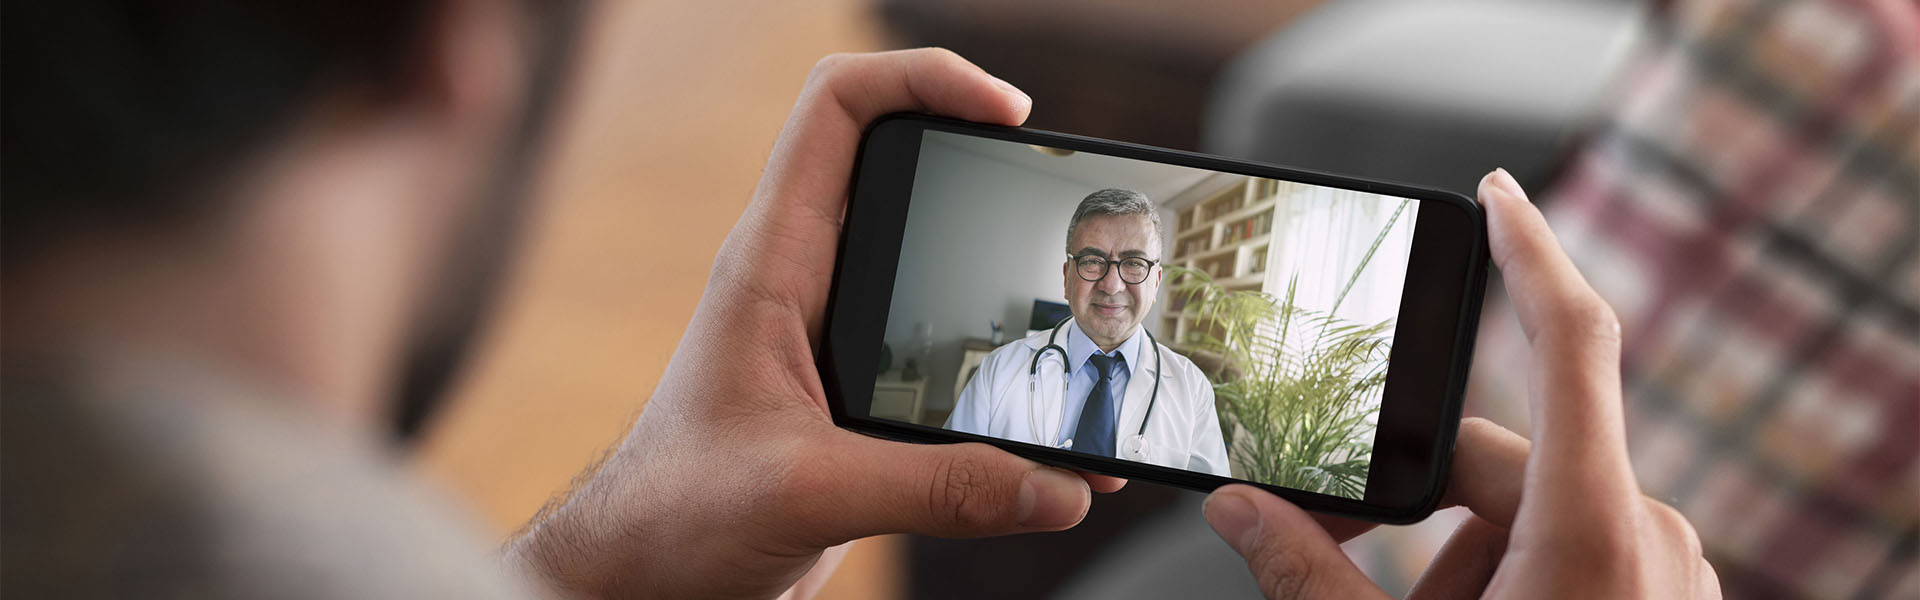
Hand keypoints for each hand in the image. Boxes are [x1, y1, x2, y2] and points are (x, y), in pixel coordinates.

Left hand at [501, 49, 1125, 598]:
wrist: (641, 578)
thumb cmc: (674, 519)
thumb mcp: (808, 495)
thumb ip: (935, 490)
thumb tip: (1055, 489)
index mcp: (772, 265)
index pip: (839, 109)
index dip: (923, 78)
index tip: (1006, 110)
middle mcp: (806, 282)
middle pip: (902, 167)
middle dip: (984, 162)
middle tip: (1058, 188)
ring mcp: (836, 336)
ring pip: (932, 263)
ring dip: (1003, 275)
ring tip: (1083, 300)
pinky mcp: (860, 397)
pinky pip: (946, 358)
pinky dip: (1005, 378)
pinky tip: (1054, 438)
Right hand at [1201, 169, 1718, 597]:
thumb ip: (1306, 573)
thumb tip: (1230, 505)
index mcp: (1595, 529)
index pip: (1571, 340)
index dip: (1529, 250)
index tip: (1491, 190)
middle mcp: (1646, 533)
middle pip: (1501, 455)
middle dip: (1406, 499)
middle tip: (1308, 536)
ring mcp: (1659, 570)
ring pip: (1525, 512)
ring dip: (1448, 555)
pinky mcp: (1653, 598)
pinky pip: (1562, 548)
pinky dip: (1496, 575)